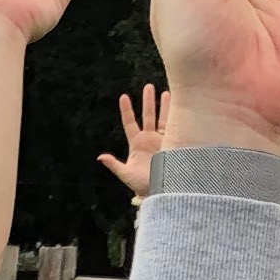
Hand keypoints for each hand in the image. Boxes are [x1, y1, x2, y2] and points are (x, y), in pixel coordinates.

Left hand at [98, 84, 169, 201]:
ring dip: (164, 105)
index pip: (130, 123)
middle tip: (149, 86)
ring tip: (166, 91)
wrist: (161, 192)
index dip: (126, 110)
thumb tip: (100, 157)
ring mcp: (162, 140)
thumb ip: (114, 164)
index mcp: (136, 144)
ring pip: (163, 118)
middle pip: (148, 116)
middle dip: (148, 101)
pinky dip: (176, 116)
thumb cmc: (141, 185)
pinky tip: (179, 105)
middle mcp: (149, 139)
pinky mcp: (174, 143)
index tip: (123, 96)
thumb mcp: (126, 174)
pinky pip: (175, 127)